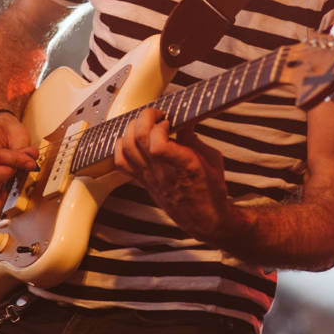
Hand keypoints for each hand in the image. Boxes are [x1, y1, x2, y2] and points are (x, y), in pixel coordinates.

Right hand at [0, 111, 36, 214]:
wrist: (2, 131)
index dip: (13, 161)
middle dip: (2, 174)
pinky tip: (3, 196)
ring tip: (8, 181)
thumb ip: (24, 149)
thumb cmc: (8, 132)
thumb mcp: (19, 134)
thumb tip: (31, 161)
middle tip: (15, 171)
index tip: (29, 163)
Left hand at [112, 108, 239, 242]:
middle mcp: (164, 172)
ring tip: (146, 124)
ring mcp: (150, 178)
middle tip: (157, 115)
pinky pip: (121, 161)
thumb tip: (182, 119)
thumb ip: (193, 138)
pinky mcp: (143, 181)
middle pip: (139, 139)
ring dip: (134, 128)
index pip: (159, 145)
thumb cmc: (211, 189)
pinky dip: (121, 145)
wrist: (204, 218)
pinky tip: (134, 140)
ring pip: (127, 147)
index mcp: (186, 166)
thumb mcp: (212, 158)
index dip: (160, 126)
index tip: (170, 120)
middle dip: (145, 118)